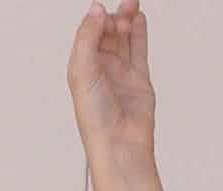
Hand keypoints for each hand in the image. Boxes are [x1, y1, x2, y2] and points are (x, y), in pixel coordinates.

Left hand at [68, 0, 154, 160]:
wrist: (119, 144)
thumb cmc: (96, 119)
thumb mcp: (82, 71)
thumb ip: (88, 38)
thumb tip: (97, 11)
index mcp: (82, 66)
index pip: (88, 33)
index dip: (96, 19)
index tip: (103, 12)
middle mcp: (101, 68)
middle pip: (107, 32)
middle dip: (114, 17)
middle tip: (121, 10)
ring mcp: (121, 72)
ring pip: (124, 37)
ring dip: (126, 19)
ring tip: (131, 4)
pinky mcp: (139, 79)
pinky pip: (139, 49)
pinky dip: (139, 33)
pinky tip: (139, 18)